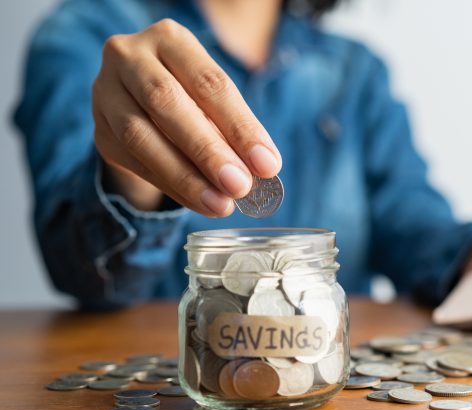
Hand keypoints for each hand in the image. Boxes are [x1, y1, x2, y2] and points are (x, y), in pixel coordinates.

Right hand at [92, 19, 281, 215]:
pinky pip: (134, 162)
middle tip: (240, 186)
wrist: (141, 101)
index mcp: (170, 40)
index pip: (209, 83)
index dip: (240, 126)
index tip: (267, 164)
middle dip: (208, 151)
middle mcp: (129, 57)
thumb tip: (263, 167)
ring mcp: (106, 93)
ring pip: (141, 136)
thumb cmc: (192, 96)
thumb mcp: (215, 100)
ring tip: (220, 204)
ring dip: (186, 176)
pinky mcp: (99, 130)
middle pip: (167, 103)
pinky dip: (171, 186)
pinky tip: (199, 202)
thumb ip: (235, 128)